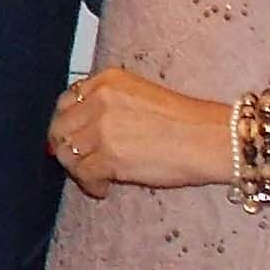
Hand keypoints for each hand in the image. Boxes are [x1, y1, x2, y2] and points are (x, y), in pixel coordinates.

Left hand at [48, 66, 231, 196]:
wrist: (210, 139)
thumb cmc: (185, 121)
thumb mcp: (140, 95)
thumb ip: (107, 106)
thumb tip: (77, 132)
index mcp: (108, 80)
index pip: (66, 101)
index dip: (68, 123)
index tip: (74, 137)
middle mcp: (100, 100)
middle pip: (60, 128)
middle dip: (66, 147)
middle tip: (81, 162)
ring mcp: (102, 128)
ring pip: (67, 153)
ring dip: (78, 169)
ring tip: (97, 177)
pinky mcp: (108, 156)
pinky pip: (82, 175)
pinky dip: (91, 185)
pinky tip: (104, 188)